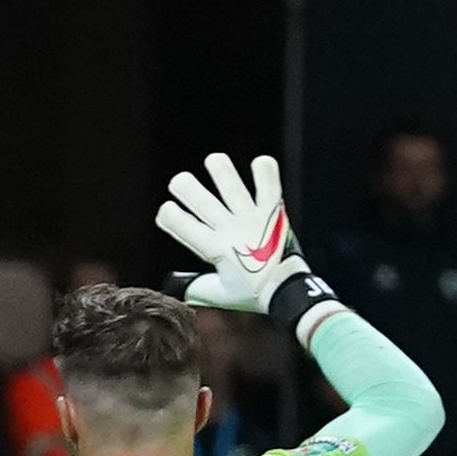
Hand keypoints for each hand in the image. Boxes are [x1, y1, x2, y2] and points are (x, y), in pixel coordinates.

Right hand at [155, 151, 317, 318]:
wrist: (289, 291)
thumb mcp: (219, 294)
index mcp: (215, 249)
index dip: (168, 215)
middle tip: (180, 183)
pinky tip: (259, 163)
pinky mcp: (272, 212)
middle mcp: (230, 230)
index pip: (181, 225)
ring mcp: (252, 219)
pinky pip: (269, 186)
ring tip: (214, 161)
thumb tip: (178, 285)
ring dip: (220, 169)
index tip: (167, 211)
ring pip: (231, 185)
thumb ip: (196, 288)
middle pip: (200, 200)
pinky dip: (264, 171)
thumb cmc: (255, 294)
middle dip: (184, 186)